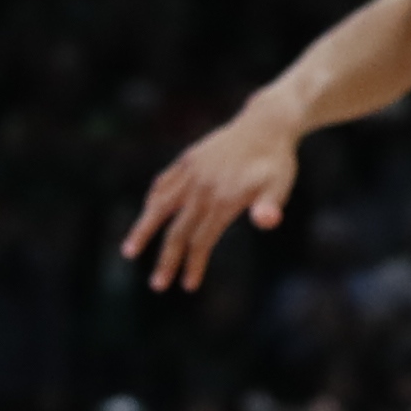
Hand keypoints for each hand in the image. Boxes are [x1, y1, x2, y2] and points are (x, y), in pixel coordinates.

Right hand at [128, 97, 301, 289]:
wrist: (266, 123)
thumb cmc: (277, 161)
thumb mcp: (280, 185)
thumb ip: (270, 205)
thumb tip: (268, 222)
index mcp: (222, 199)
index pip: (201, 240)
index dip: (193, 264)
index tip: (188, 286)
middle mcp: (201, 188)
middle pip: (177, 231)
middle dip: (167, 260)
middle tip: (157, 286)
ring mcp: (190, 173)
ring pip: (159, 207)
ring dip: (143, 231)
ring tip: (129, 251)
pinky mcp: (187, 160)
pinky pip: (163, 184)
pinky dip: (153, 201)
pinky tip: (148, 211)